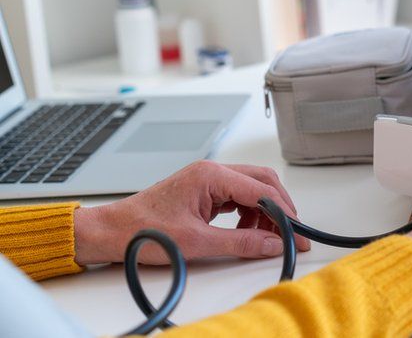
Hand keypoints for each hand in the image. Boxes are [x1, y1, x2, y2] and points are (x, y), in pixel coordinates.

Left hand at [74, 161, 310, 264]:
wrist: (111, 232)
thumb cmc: (142, 231)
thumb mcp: (197, 242)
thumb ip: (241, 242)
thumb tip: (272, 244)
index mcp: (211, 176)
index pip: (261, 189)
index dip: (284, 213)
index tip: (296, 233)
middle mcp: (212, 171)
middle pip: (263, 182)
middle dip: (280, 207)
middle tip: (290, 233)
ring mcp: (208, 179)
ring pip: (253, 188)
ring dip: (265, 211)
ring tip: (265, 236)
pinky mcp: (205, 190)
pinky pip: (238, 196)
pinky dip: (249, 212)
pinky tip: (246, 230)